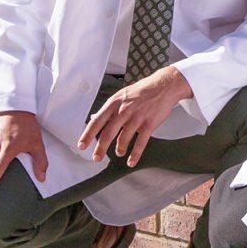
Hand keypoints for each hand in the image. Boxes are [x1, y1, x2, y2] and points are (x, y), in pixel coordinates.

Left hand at [77, 66, 192, 166]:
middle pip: (108, 132)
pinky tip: (131, 161)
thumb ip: (109, 109)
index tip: (82, 145)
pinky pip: (140, 143)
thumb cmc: (142, 91)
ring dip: (119, 149)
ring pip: (124, 138)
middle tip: (96, 157)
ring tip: (118, 153)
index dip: (88, 134)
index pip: (97, 121)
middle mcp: (124, 110)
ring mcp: (137, 117)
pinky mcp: (149, 124)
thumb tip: (94, 118)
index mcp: (115, 103)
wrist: (164, 86)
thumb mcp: (122, 95)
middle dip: (100, 148)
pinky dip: (135, 154)